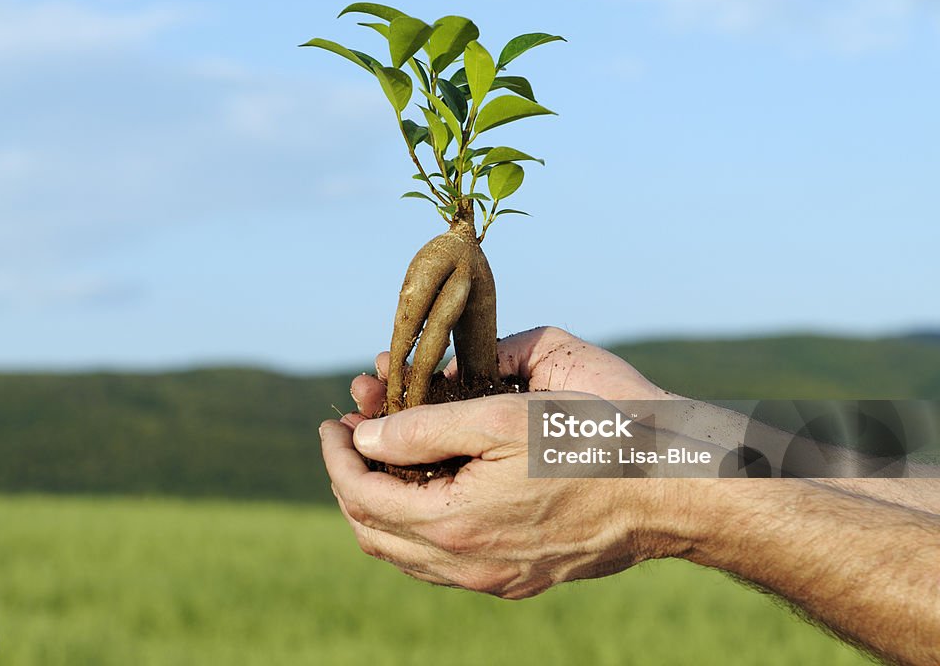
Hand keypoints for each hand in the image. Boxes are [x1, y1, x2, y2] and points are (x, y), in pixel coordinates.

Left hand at [320, 327, 690, 598]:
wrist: (661, 491)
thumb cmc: (584, 441)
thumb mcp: (497, 416)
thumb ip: (421, 429)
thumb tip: (364, 438)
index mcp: (453, 522)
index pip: (360, 495)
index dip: (336, 455)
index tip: (334, 421)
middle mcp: (466, 563)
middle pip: (373, 531)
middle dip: (350, 480)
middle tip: (352, 437)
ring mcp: (492, 578)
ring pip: (404, 554)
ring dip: (381, 505)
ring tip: (383, 460)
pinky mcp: (515, 579)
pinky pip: (440, 563)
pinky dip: (416, 526)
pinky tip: (429, 491)